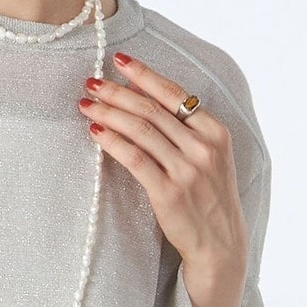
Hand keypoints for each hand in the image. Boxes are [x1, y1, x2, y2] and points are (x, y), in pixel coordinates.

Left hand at [77, 52, 247, 306]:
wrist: (220, 245)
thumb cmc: (208, 200)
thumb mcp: (210, 158)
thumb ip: (186, 132)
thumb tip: (144, 104)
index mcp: (216, 132)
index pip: (175, 93)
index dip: (144, 74)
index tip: (119, 60)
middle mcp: (203, 147)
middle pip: (152, 109)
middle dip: (117, 92)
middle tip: (90, 82)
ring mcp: (187, 170)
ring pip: (140, 129)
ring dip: (109, 112)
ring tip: (86, 105)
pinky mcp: (168, 192)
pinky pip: (135, 158)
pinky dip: (113, 141)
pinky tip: (96, 132)